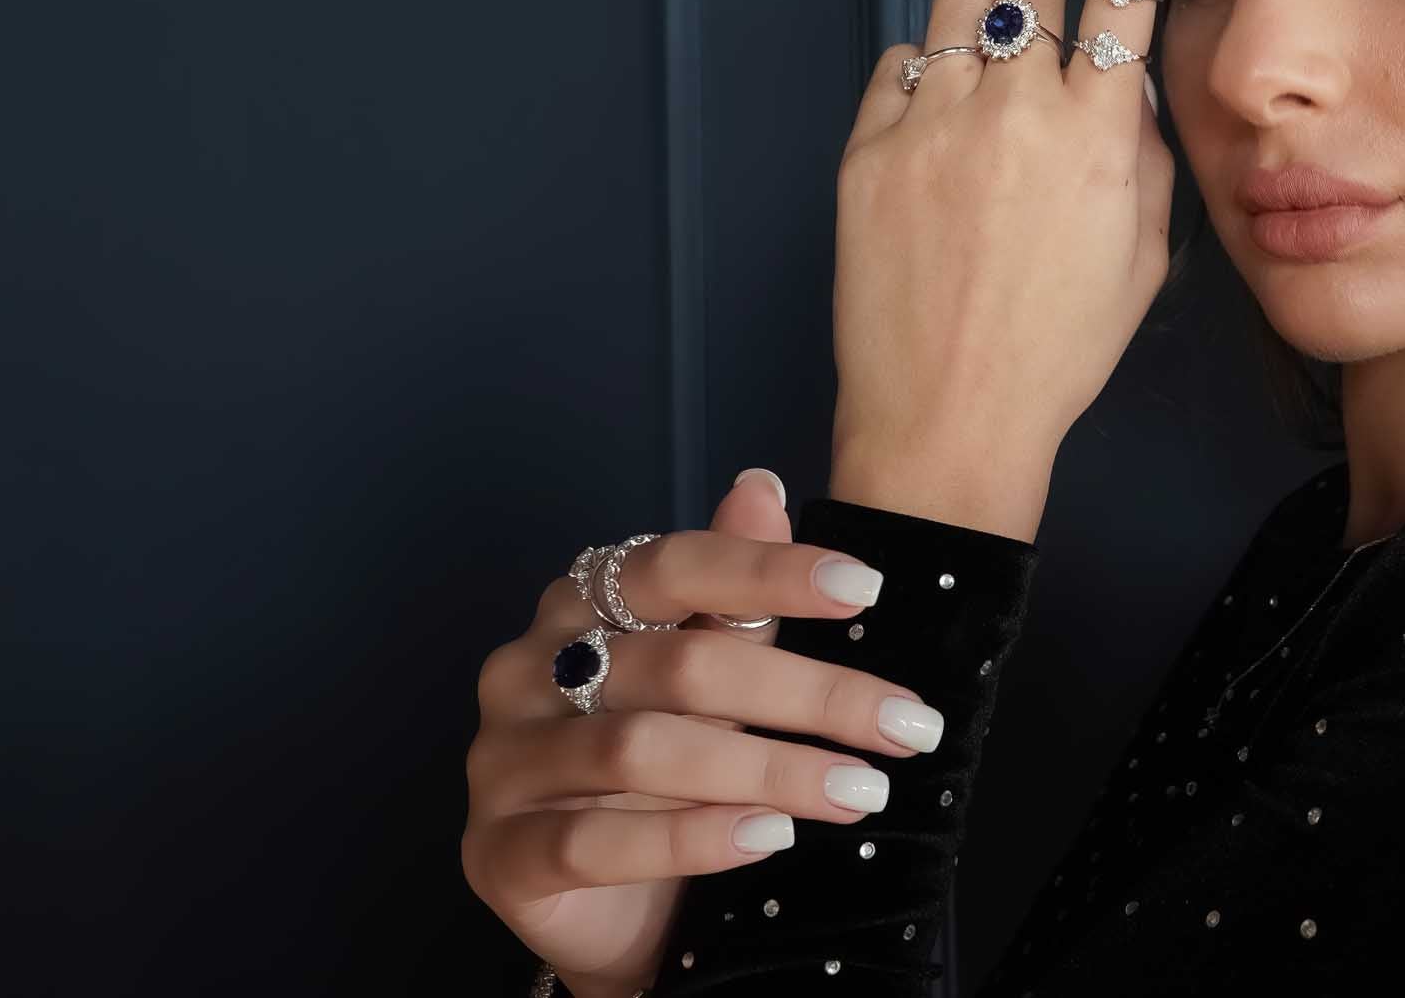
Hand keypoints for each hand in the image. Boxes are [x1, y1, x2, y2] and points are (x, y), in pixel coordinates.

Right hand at [460, 470, 941, 994]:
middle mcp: (525, 673)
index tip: (866, 589)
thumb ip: (727, 598)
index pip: (671, 568)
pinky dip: (691, 840)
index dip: (766, 572)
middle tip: (904, 725)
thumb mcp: (705, 686)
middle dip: (806, 693)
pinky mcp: (500, 853)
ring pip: (639, 751)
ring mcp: (503, 764)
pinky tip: (769, 838)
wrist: (603, 915)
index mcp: (574, 609)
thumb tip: (760, 488)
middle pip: (676, 667)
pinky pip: (594, 842)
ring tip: (858, 790)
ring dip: (766, 770)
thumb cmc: (659, 784)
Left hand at [831, 0, 1179, 537]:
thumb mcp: (1141, 253)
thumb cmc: (1057, 349)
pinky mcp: (869, 147)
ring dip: (977, 32)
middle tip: (1036, 66)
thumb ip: (1140, 151)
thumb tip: (1120, 90)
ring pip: (956, 4)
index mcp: (1100, 132)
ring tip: (980, 104)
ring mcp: (936, 123)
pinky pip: (897, 64)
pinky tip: (934, 147)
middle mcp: (1018, 109)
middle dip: (1040, 1)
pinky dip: (920, 85)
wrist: (950, 416)